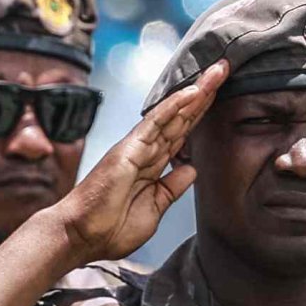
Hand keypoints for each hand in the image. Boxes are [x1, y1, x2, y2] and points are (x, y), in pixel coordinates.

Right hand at [45, 64, 227, 270]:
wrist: (81, 236)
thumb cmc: (109, 229)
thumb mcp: (154, 208)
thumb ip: (172, 188)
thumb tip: (191, 169)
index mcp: (152, 168)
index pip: (182, 134)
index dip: (200, 115)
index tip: (219, 95)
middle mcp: (146, 153)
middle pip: (181, 118)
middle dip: (204, 95)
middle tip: (224, 70)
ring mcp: (137, 148)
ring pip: (172, 114)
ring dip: (196, 92)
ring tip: (217, 71)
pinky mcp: (129, 148)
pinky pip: (155, 122)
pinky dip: (174, 106)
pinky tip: (192, 91)